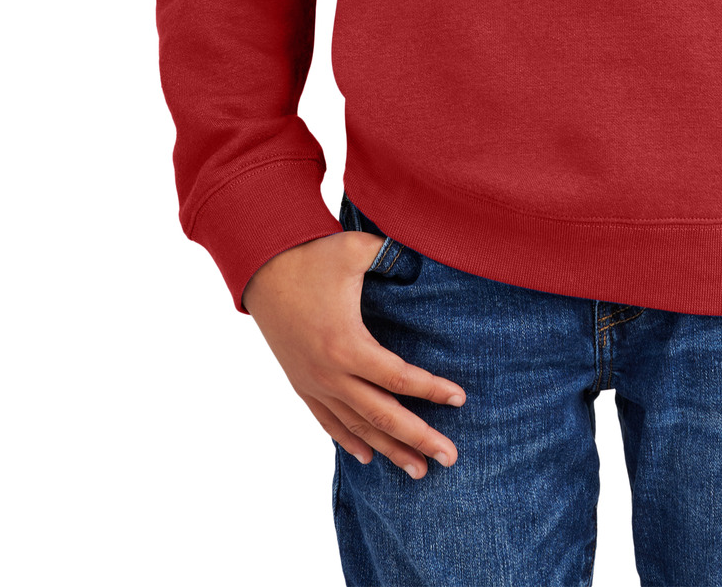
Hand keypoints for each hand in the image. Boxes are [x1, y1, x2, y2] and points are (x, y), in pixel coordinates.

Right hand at [241, 231, 465, 476]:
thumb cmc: (312, 254)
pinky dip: (349, 441)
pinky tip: (368, 457)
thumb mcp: (357, 249)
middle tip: (450, 458)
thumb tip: (427, 256)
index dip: (432, 390)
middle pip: (382, 415)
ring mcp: (313, 382)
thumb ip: (394, 255)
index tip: (460, 400)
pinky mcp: (301, 382)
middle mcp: (330, 373)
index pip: (398, 377)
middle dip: (418, 438)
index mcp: (347, 344)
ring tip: (418, 471)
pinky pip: (328, 421)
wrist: (261, 266)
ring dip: (389, 450)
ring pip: (357, 426)